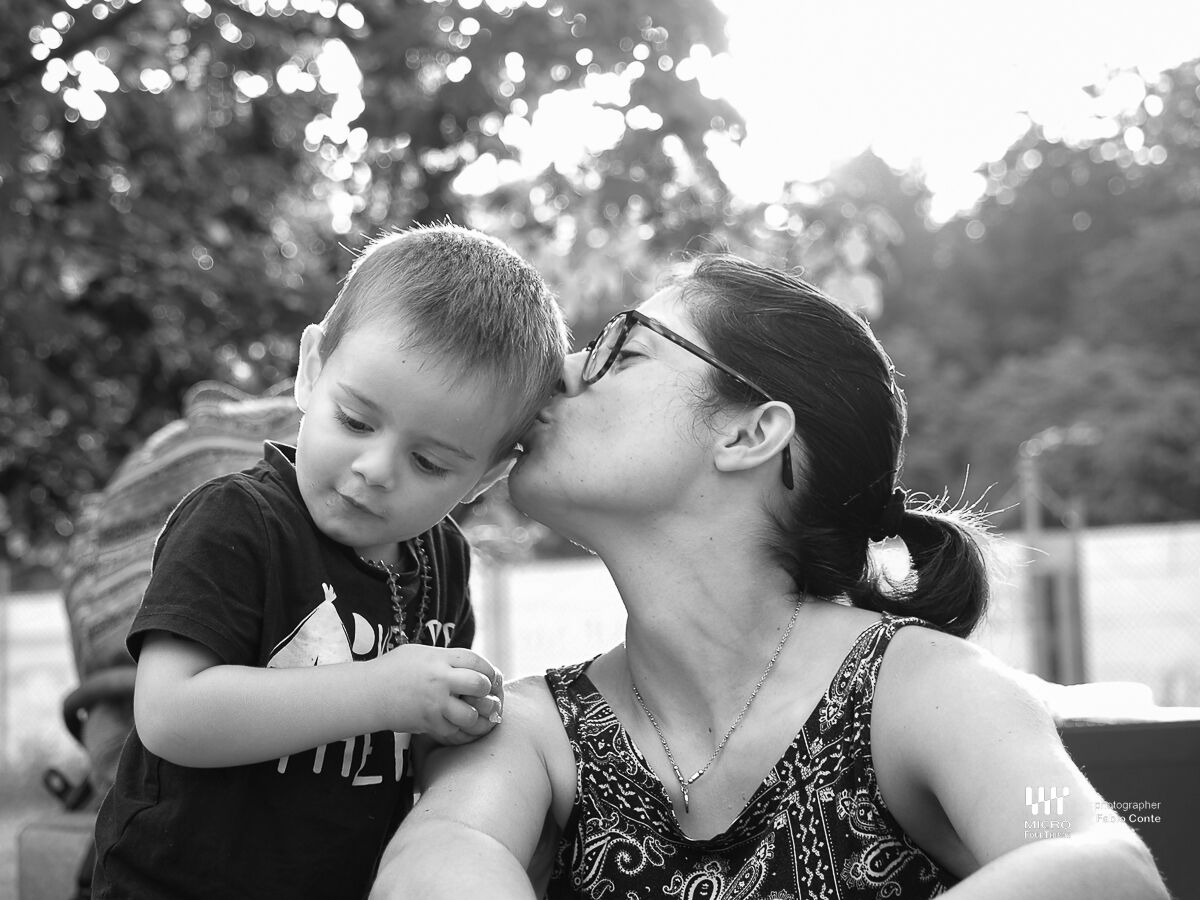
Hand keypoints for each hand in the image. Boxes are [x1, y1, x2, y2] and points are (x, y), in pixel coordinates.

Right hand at [371, 645, 503, 743]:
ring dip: (476, 717)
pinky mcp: (428, 724)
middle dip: (487, 691)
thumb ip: (448, 659)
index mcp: (439, 658)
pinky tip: (461, 727)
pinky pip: (454, 732)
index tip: (491, 677)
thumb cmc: (394, 669)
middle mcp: (439, 680)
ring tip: (475, 714)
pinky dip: (461, 732)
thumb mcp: (422, 654)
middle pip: (479, 685)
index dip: (489, 670)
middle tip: (484, 696)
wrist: (368, 693)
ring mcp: (434, 704)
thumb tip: (474, 667)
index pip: (476, 661)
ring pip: (470, 715)